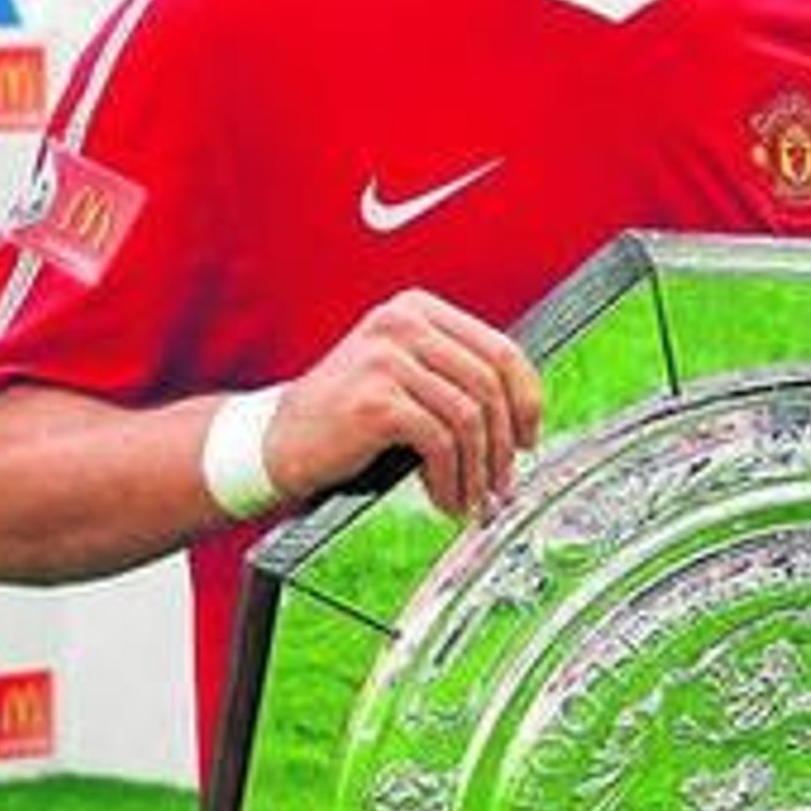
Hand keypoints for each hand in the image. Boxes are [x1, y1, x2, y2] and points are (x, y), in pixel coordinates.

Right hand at [264, 290, 541, 520]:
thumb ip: (455, 376)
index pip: (500, 348)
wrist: (282, 440)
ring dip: (478, 469)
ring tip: (473, 499)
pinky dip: (450, 479)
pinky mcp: (376, 399)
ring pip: (469, 416)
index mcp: (418, 310)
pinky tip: (444, 499)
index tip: (529, 438)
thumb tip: (524, 414)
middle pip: (490, 383)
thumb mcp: (405, 375)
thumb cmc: (349, 415)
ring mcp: (387, 358)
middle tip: (504, 483)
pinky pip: (439, 443)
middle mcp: (403, 324)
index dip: (526, 399)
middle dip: (505, 444)